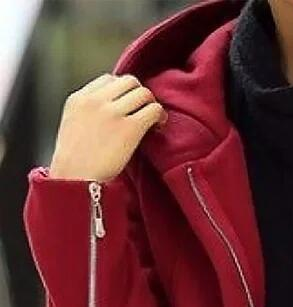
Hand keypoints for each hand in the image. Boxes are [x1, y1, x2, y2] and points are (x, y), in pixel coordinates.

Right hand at [48, 73, 167, 181]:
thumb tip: (112, 112)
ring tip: (154, 121)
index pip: (108, 80)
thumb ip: (89, 114)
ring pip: (143, 93)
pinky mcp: (129, 128)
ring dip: (152, 104)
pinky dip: (160, 115)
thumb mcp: (73, 128)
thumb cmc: (75, 166)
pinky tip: (159, 126)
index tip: (129, 106)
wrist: (75, 181)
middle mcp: (95, 101)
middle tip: (144, 111)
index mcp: (79, 99)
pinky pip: (153, 109)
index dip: (123, 91)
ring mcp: (112, 113)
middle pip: (128, 81)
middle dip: (140, 95)